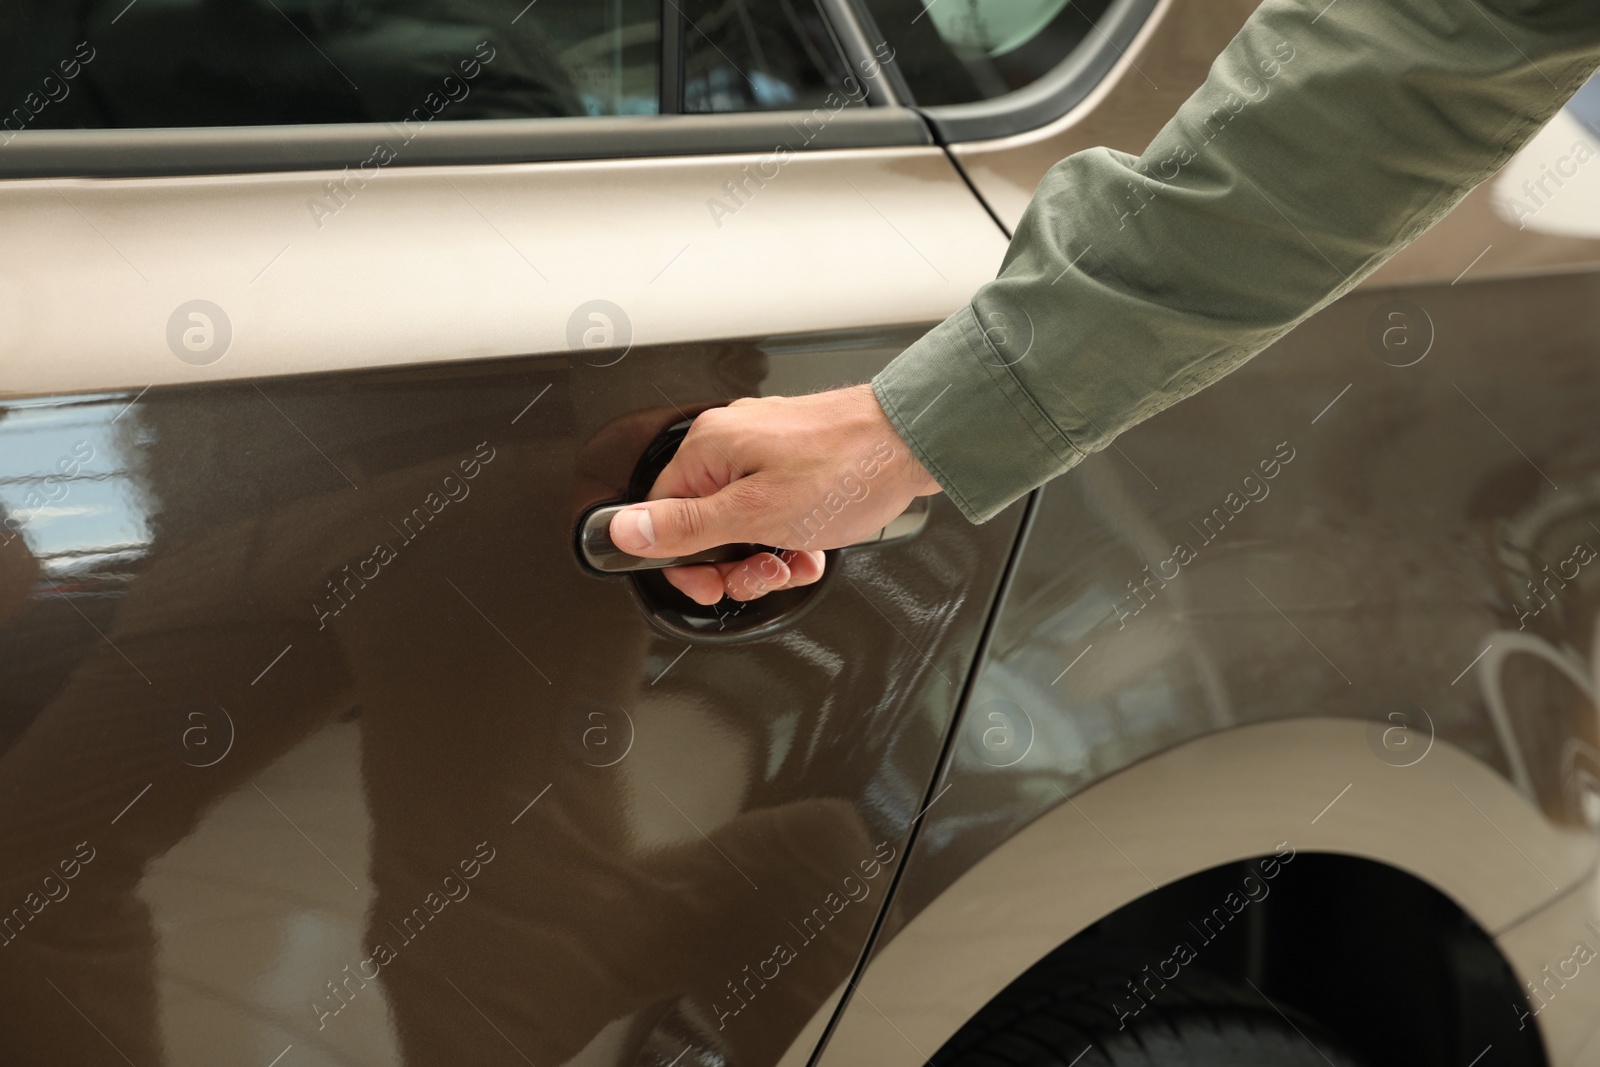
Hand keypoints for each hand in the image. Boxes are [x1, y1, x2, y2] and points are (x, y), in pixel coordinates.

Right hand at [607, 384, 939, 604]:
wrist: (914, 442)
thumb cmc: (847, 469)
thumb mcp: (755, 514)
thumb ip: (685, 527)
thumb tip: (624, 531)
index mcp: (709, 450)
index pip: (662, 516)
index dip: (684, 563)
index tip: (712, 584)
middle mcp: (731, 443)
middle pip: (702, 525)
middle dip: (732, 563)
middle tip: (763, 573)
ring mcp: (765, 452)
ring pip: (741, 523)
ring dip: (765, 554)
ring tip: (794, 560)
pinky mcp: (795, 462)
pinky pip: (774, 511)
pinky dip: (790, 536)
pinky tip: (813, 547)